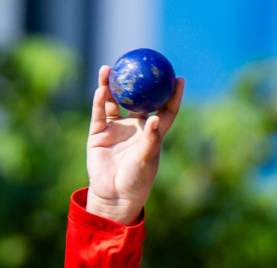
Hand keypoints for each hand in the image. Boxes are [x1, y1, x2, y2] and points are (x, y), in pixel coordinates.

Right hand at [85, 64, 184, 224]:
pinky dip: (99, 100)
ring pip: (114, 101)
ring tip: (110, 68)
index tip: (177, 77)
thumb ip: (151, 140)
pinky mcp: (99, 134)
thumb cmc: (136, 181)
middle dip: (138, 81)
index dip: (172, 94)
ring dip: (112, 85)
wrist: (113, 196)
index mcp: (152, 134)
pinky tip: (101, 87)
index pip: (165, 110)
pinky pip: (99, 113)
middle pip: (138, 99)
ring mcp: (116, 129)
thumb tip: (156, 119)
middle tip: (139, 62)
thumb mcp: (147, 161)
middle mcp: (134, 128)